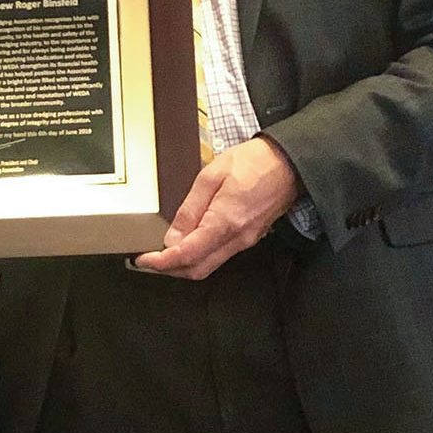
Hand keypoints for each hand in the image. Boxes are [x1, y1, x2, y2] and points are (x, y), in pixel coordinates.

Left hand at [132, 136, 300, 280]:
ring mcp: (245, 241)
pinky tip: (188, 243)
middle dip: (169, 269)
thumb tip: (172, 237)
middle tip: (149, 260)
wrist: (288, 163)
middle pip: (197, 269)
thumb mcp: (210, 176)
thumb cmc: (253, 162)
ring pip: (209, 265)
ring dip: (184, 264)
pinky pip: (220, 255)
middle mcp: (237, 238)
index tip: (144, 261)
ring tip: (163, 252)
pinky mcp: (249, 238)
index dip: (161, 263)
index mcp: (225, 222)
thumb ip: (190, 210)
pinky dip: (200, 255)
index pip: (187, 255)